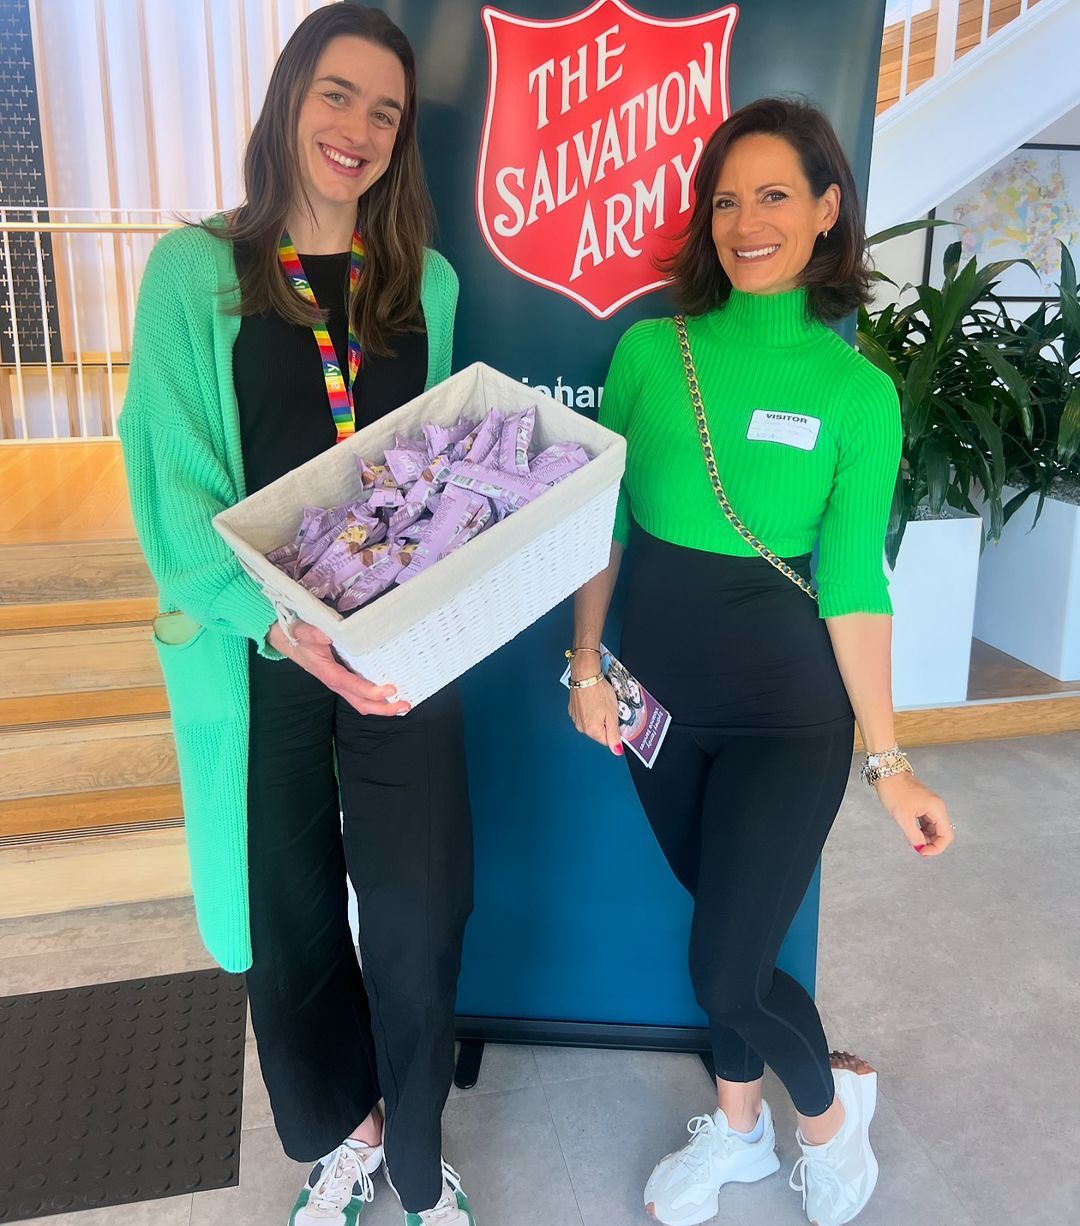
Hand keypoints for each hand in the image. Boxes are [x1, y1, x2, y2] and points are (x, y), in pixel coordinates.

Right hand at [267, 620, 409, 716]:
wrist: (286, 639)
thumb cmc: (297, 636)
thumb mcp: (302, 631)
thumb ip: (313, 633)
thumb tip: (327, 635)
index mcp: (329, 673)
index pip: (353, 686)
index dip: (372, 691)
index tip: (391, 689)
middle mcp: (336, 682)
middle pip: (361, 703)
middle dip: (383, 708)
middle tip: (405, 705)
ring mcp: (340, 683)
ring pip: (362, 702)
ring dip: (382, 707)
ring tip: (403, 705)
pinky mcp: (344, 679)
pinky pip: (361, 695)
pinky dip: (377, 699)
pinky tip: (391, 694)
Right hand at [567, 655, 622, 755]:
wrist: (585, 675)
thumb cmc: (599, 691)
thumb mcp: (612, 714)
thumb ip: (614, 734)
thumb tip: (616, 750)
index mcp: (592, 730)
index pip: (607, 740)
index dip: (615, 730)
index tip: (616, 718)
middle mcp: (581, 727)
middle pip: (599, 731)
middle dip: (606, 722)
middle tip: (609, 708)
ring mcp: (575, 718)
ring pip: (592, 722)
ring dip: (598, 715)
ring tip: (601, 702)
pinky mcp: (572, 709)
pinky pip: (585, 714)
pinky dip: (590, 709)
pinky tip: (594, 700)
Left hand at [874, 772, 953, 856]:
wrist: (886, 772)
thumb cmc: (894, 791)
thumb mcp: (903, 817)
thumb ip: (914, 835)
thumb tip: (920, 848)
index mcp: (937, 809)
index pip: (946, 835)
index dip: (936, 848)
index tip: (922, 852)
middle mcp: (937, 808)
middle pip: (941, 833)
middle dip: (930, 843)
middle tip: (915, 847)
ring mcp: (930, 806)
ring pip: (933, 829)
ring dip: (924, 837)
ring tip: (910, 839)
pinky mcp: (922, 806)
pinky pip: (925, 822)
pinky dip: (920, 830)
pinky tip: (909, 833)